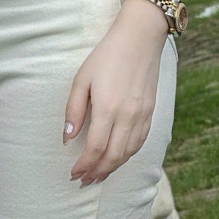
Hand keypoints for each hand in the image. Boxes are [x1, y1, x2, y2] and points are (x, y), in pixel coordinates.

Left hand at [63, 0, 169, 185]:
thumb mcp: (82, 78)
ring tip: (98, 174)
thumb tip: (67, 138)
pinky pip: (139, 143)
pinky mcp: (151, 112)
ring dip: (112, 168)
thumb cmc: (107, 55)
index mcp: (108, 108)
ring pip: (128, 153)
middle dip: (97, 172)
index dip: (84, 165)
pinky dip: (127, 155)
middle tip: (83, 180)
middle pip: (113, 157)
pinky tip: (117, 157)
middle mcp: (128, 117)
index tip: (73, 174)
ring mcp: (142, 116)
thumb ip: (74, 110)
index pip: (95, 149)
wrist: (140, 38)